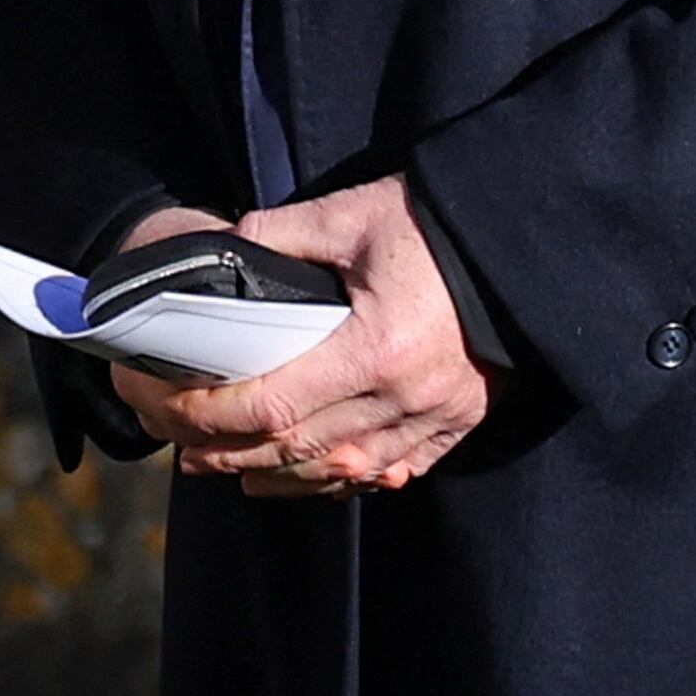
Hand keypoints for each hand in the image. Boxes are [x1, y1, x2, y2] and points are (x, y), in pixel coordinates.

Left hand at [108, 177, 493, 494]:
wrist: (520, 242)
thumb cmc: (434, 223)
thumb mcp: (352, 215)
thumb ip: (279, 235)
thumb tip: (221, 250)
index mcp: (375, 347)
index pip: (272, 405)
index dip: (214, 416)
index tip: (175, 411)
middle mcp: (405, 397)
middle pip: (299, 450)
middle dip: (233, 456)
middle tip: (186, 452)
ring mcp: (436, 418)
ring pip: (343, 473)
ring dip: (282, 478)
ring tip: (235, 472)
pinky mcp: (459, 423)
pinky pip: (393, 470)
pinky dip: (345, 480)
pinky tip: (312, 477)